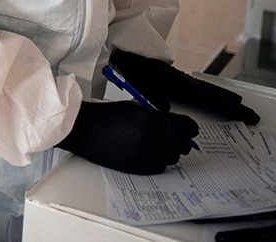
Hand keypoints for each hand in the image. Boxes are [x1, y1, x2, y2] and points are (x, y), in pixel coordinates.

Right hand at [57, 101, 198, 174]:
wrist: (85, 128)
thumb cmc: (106, 116)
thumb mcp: (136, 108)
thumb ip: (158, 117)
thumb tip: (175, 128)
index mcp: (156, 119)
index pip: (190, 127)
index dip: (188, 129)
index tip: (186, 131)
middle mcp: (156, 138)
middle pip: (184, 146)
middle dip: (177, 141)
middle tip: (165, 138)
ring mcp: (149, 154)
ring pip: (172, 158)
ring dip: (165, 152)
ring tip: (148, 145)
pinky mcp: (140, 167)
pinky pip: (160, 167)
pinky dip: (154, 161)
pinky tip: (141, 153)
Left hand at [110, 49, 260, 124]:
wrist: (127, 53)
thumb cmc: (134, 68)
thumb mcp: (142, 84)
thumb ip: (154, 97)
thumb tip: (167, 110)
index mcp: (183, 84)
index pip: (213, 99)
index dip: (231, 109)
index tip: (247, 116)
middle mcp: (188, 82)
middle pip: (218, 95)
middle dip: (236, 107)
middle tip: (254, 117)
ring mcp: (185, 80)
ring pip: (212, 91)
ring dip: (227, 100)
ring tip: (242, 107)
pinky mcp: (178, 81)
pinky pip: (203, 89)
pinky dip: (215, 94)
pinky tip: (216, 97)